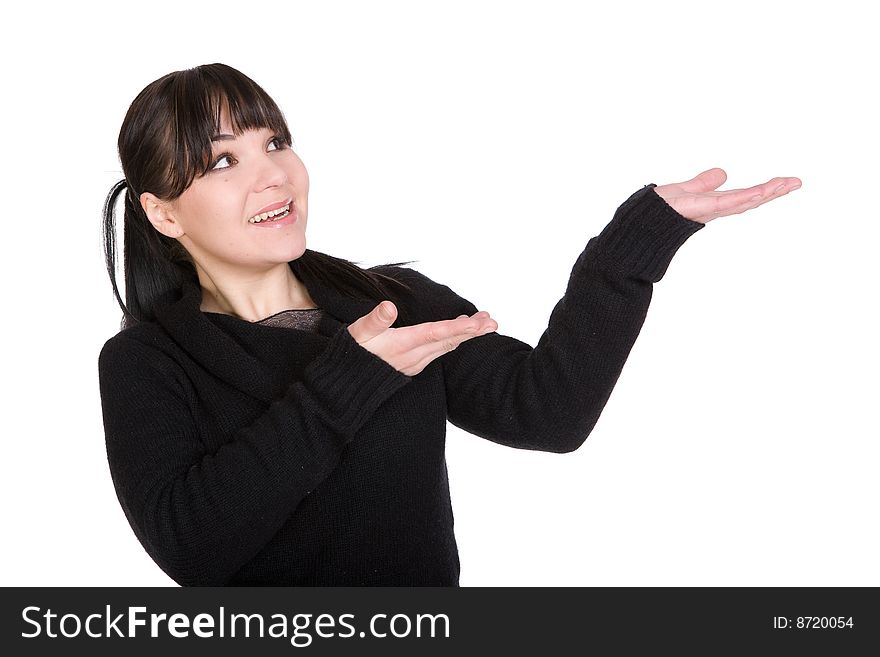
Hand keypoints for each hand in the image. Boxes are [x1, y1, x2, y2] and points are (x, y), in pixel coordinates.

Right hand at [348, 301, 497, 375]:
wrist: (345, 387)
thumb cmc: (350, 355)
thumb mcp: (358, 334)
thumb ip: (374, 320)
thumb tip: (389, 307)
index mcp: (401, 344)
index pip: (435, 334)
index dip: (457, 328)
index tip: (477, 322)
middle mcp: (412, 356)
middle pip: (448, 341)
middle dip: (472, 331)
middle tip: (493, 321)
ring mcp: (414, 362)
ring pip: (446, 347)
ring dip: (466, 335)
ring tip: (485, 323)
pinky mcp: (413, 365)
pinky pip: (439, 352)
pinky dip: (453, 342)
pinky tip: (461, 335)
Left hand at [652, 168, 801, 223]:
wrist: (633, 229)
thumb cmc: (652, 214)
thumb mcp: (682, 191)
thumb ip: (702, 184)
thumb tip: (723, 174)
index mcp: (710, 205)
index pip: (743, 196)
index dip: (765, 189)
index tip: (787, 181)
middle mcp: (710, 211)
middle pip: (747, 200)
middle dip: (771, 192)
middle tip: (796, 182)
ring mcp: (703, 212)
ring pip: (738, 203)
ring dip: (762, 194)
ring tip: (784, 185)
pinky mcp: (692, 211)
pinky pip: (721, 205)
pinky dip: (739, 199)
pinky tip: (757, 194)